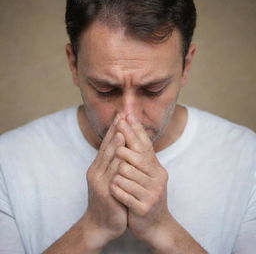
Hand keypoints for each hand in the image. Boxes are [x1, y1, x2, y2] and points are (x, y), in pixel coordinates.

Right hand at [83, 114, 127, 249]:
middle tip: (121, 115)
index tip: (120, 115)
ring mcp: (99, 182)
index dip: (113, 129)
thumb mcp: (109, 180)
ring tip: (121, 130)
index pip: (106, 144)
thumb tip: (122, 148)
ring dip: (115, 144)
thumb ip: (113, 164)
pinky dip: (118, 163)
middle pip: (106, 148)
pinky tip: (123, 154)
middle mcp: (96, 171)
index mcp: (98, 167)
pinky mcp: (105, 192)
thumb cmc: (109, 200)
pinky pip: (113, 175)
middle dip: (114, 131)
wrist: (101, 225)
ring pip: (108, 159)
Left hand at [110, 114, 169, 245]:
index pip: (145, 145)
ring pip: (127, 173)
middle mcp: (157, 178)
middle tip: (116, 147)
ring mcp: (152, 193)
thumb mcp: (147, 175)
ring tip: (114, 178)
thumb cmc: (146, 195)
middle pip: (136, 156)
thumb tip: (131, 133)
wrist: (155, 225)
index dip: (134, 130)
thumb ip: (141, 157)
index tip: (125, 115)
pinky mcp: (144, 208)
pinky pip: (124, 193)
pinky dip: (116, 189)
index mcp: (156, 168)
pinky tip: (112, 188)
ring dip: (117, 173)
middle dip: (123, 149)